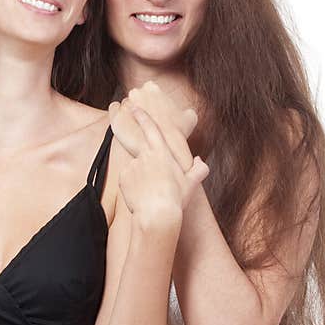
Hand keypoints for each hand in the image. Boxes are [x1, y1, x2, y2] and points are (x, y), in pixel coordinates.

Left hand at [108, 81, 197, 171]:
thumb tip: (186, 113)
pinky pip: (113, 110)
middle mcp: (137, 93)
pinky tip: (123, 122)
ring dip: (129, 112)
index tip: (152, 111)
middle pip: (135, 96)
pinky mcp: (116, 118)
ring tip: (134, 124)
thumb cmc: (179, 133)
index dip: (151, 101)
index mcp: (152, 87)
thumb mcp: (190, 118)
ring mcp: (125, 105)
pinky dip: (117, 114)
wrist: (166, 150)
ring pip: (125, 104)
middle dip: (139, 106)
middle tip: (143, 119)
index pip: (148, 90)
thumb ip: (186, 111)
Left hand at [118, 106, 208, 224]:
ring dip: (141, 176)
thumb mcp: (191, 184)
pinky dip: (133, 185)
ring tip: (150, 193)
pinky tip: (141, 196)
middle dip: (139, 147)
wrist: (157, 215)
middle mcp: (144, 155)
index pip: (150, 128)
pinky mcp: (123, 178)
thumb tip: (201, 162)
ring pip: (136, 167)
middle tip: (146, 163)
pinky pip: (128, 179)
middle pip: (139, 146)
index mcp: (162, 152)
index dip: (141, 116)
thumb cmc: (176, 199)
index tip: (134, 108)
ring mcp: (132, 166)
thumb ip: (199, 170)